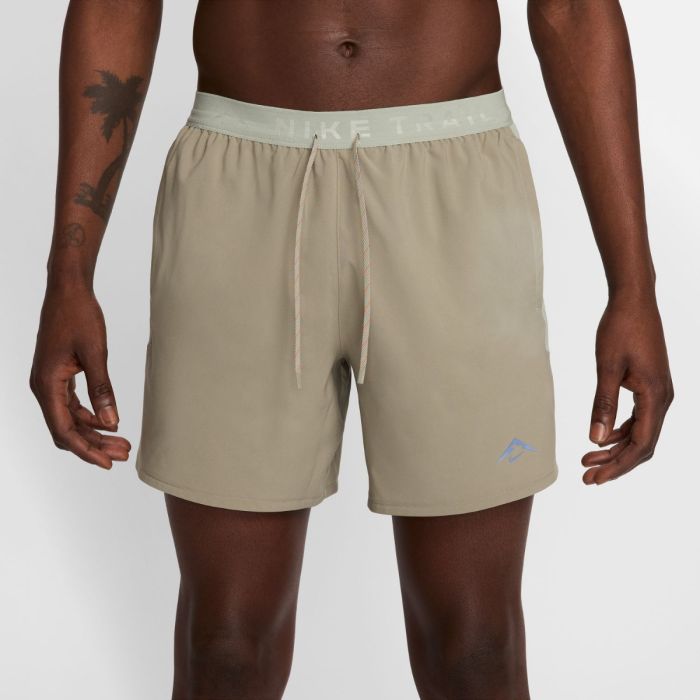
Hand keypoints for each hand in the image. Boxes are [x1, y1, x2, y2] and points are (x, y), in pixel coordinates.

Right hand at [30, 284, 130, 468]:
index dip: (86, 450)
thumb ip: (103, 390)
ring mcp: (49, 382)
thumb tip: (112, 423)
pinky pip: (72, 405)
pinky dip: (91, 416)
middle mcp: (43, 387)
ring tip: (123, 443)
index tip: (109, 463)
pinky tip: (110, 422)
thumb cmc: (79, 316)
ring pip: (70, 419)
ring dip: (95, 432)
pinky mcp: (58, 376)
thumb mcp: (95, 353)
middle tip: (124, 454)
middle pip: (67, 429)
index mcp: (47, 385)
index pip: (64, 431)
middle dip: (95, 445)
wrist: (68, 290)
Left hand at [581, 295, 672, 484]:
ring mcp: (659, 392)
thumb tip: (595, 439)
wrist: (633, 300)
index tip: (594, 479)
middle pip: (642, 444)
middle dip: (615, 464)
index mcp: (655, 396)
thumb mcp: (607, 367)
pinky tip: (602, 437)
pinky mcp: (650, 385)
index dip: (618, 466)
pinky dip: (620, 431)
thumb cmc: (620, 328)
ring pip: (640, 432)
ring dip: (616, 449)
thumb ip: (602, 404)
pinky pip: (638, 418)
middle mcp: (663, 398)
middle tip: (587, 478)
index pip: (639, 444)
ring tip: (588, 461)